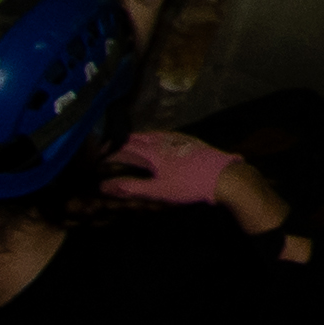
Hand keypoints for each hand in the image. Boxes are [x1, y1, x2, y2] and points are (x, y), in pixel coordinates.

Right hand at [99, 130, 234, 209]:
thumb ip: (130, 187)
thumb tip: (103, 186)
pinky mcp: (193, 142)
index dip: (112, 150)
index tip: (99, 154)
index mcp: (154, 151)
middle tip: (112, 145)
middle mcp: (166, 140)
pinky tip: (162, 141)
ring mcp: (181, 139)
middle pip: (141, 137)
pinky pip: (169, 136)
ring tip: (133, 142)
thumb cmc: (189, 185)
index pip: (127, 146)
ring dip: (141, 138)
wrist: (224, 176)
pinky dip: (158, 138)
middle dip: (125, 141)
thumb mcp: (157, 190)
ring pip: (156, 135)